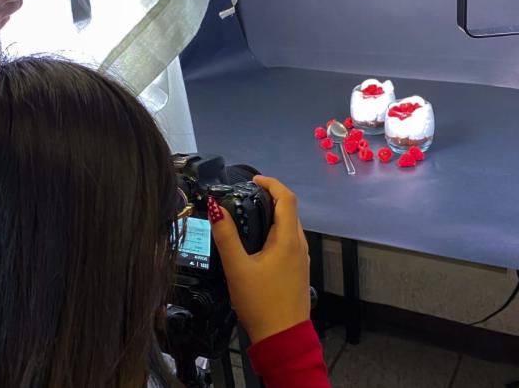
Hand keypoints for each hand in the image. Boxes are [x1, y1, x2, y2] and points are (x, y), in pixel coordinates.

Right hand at [210, 176, 310, 343]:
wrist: (282, 338)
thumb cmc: (260, 302)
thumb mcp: (237, 268)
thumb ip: (226, 236)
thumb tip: (216, 207)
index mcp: (288, 239)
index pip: (287, 198)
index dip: (271, 183)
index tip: (253, 179)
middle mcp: (299, 245)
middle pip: (290, 210)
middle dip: (271, 197)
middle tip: (247, 195)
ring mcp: (302, 258)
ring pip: (291, 226)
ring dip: (274, 214)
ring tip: (250, 215)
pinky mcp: (299, 270)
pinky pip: (290, 241)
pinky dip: (277, 231)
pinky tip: (259, 243)